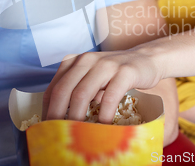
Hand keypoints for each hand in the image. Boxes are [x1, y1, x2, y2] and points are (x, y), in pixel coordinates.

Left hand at [43, 49, 161, 123]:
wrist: (147, 59)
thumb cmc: (116, 73)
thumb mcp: (92, 76)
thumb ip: (78, 90)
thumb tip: (62, 120)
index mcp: (74, 61)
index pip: (54, 87)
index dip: (47, 110)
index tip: (47, 127)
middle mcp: (86, 60)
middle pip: (64, 91)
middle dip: (57, 115)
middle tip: (57, 134)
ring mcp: (105, 64)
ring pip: (82, 93)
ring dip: (77, 117)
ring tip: (77, 133)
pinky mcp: (124, 72)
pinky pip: (109, 97)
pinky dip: (104, 115)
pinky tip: (103, 126)